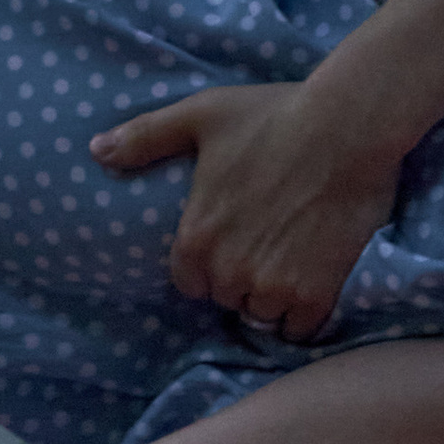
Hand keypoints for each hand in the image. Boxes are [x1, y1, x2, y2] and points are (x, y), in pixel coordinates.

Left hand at [90, 82, 401, 342]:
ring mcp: (272, 287)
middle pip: (228, 299)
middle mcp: (228, 272)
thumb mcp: (200, 115)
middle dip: (242, 279)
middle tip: (268, 241)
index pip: (190, 282)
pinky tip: (315, 278)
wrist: (347, 127)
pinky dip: (305, 313)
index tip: (234, 239)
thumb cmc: (272, 116)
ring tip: (293, 257)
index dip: (210, 263)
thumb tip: (95, 150)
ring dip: (274, 297)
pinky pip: (299, 329)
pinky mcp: (314, 294)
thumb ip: (145, 137)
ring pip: (263, 315)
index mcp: (195, 239)